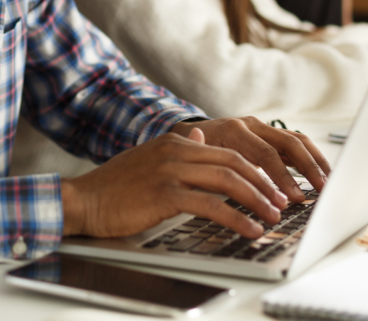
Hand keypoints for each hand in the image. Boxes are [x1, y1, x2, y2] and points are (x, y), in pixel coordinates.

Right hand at [61, 118, 329, 240]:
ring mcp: (171, 170)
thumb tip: (198, 137)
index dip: (257, 169)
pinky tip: (249, 229)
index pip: (229, 151)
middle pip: (235, 162)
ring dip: (257, 200)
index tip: (275, 186)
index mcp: (176, 141)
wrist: (83, 199)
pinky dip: (236, 218)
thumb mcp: (149, 159)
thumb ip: (177, 149)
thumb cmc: (115, 187)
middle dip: (266, 183)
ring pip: (228, 181)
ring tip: (274, 216)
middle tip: (284, 201)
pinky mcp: (165, 193)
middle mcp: (177, 150)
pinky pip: (211, 205)